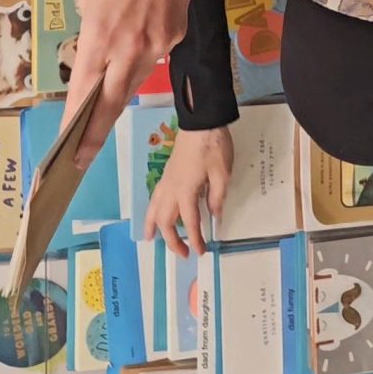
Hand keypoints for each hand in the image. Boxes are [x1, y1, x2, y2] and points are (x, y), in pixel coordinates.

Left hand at [61, 0, 194, 167]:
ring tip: (103, 113)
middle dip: (95, 134)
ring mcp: (157, 46)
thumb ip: (94, 29)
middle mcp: (130, 49)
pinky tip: (138, 45)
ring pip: (135, 82)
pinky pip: (155, 56)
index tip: (66, 149)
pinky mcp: (175, 36)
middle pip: (112, 103)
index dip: (74, 124)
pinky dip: (143, 58)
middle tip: (81, 158)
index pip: (84, 92)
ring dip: (118, 95)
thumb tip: (99, 48)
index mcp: (101, 37)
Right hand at [144, 126, 233, 256]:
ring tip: (151, 239)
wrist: (201, 120)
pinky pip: (155, 197)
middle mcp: (171, 189)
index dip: (195, 239)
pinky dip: (152, 210)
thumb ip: (216, 197)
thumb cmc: (213, 146)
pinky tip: (155, 212)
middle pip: (166, 220)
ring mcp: (167, 180)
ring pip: (155, 208)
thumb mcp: (222, 173)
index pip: (189, 222)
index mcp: (185, 191)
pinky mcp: (167, 172)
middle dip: (172, 240)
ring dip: (153, 225)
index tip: (201, 252)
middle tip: (183, 253)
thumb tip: (214, 216)